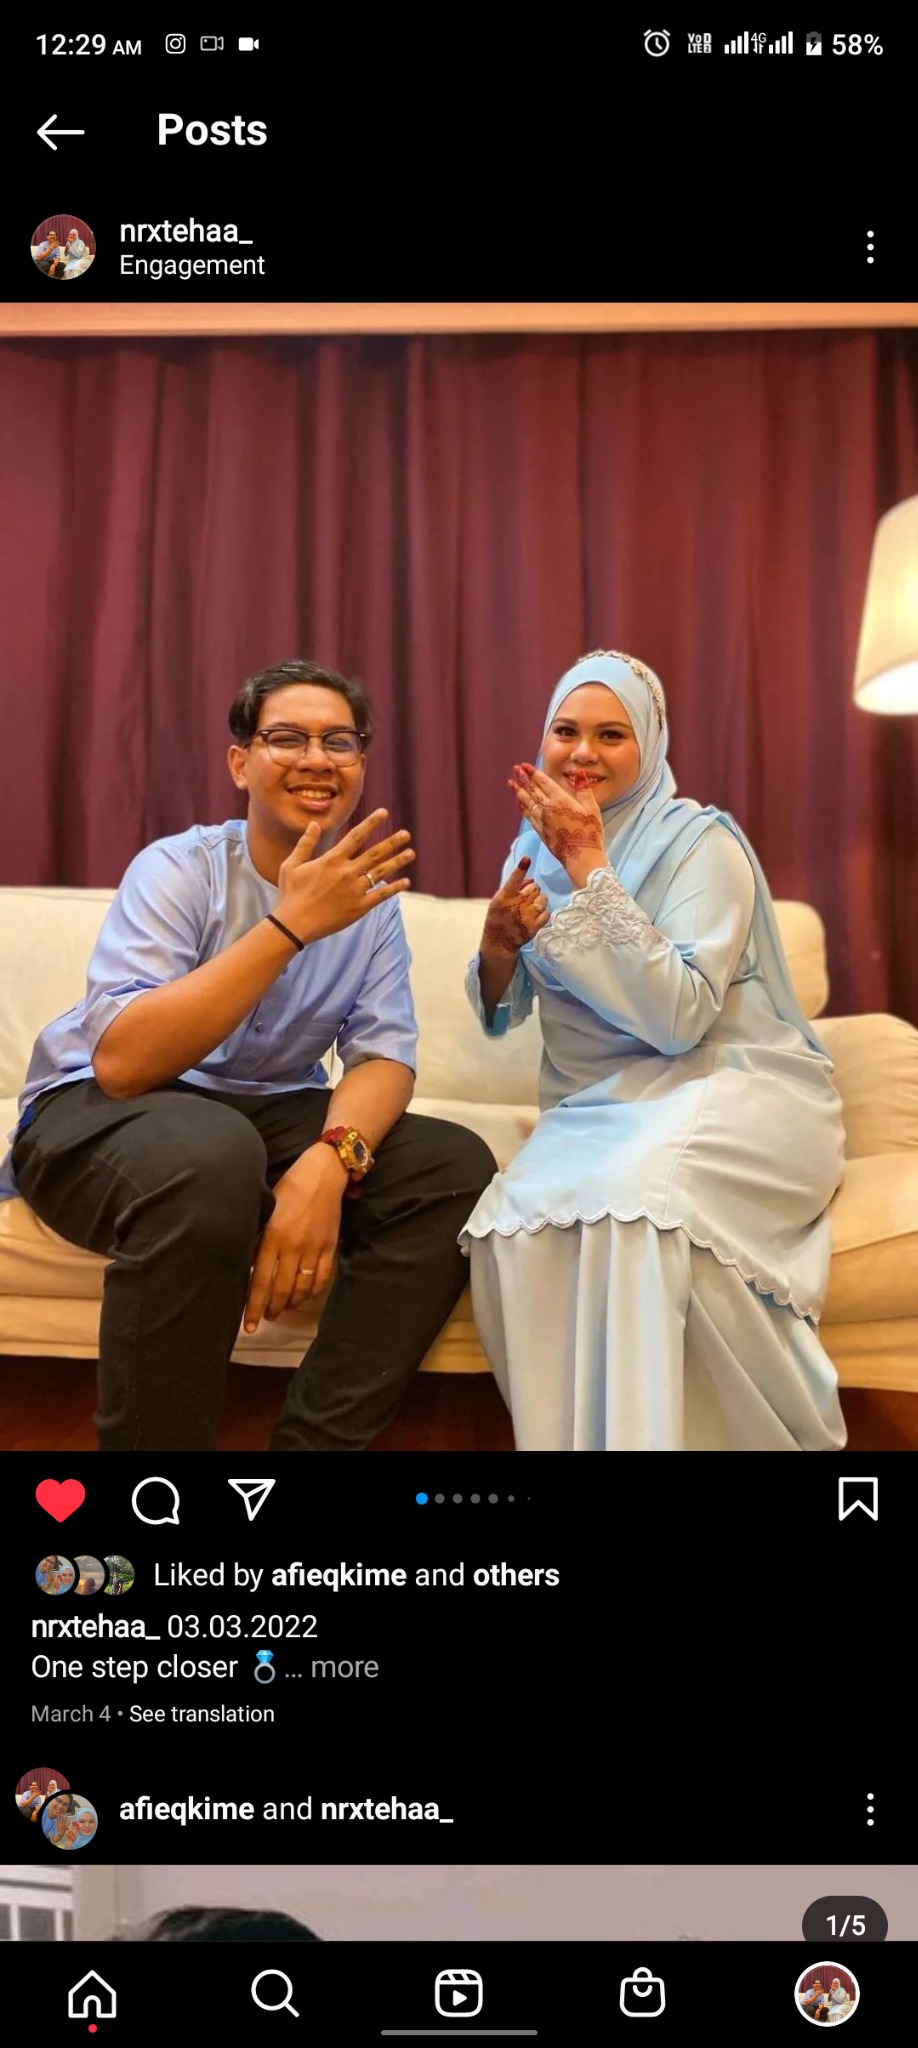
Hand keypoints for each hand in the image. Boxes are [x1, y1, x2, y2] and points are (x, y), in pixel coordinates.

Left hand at [244, 1144, 346, 1329]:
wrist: (323, 1175)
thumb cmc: (289, 1188)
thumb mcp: (267, 1210)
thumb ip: (259, 1238)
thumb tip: (250, 1263)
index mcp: (273, 1237)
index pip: (261, 1281)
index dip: (254, 1306)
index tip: (249, 1325)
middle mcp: (293, 1247)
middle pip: (282, 1289)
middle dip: (273, 1309)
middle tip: (267, 1319)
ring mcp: (314, 1249)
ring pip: (302, 1288)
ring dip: (292, 1303)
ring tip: (284, 1308)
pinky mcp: (330, 1247)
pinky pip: (321, 1278)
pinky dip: (313, 1291)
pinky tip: (305, 1295)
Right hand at [275, 808, 414, 943]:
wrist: (294, 925)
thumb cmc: (290, 894)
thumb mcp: (292, 865)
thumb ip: (305, 844)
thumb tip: (314, 824)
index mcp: (331, 860)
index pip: (356, 836)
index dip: (371, 823)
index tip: (384, 813)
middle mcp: (346, 872)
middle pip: (375, 853)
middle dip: (392, 842)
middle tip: (406, 834)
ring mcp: (355, 890)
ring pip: (381, 872)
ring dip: (398, 862)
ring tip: (411, 853)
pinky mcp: (359, 907)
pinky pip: (381, 895)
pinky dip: (395, 888)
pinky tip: (406, 882)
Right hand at [480, 856, 549, 956]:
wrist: (499, 942)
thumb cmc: (499, 917)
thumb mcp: (499, 900)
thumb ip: (514, 888)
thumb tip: (532, 879)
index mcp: (503, 897)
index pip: (514, 880)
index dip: (520, 869)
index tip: (526, 859)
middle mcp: (515, 906)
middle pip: (535, 887)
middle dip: (532, 890)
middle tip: (525, 898)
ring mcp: (526, 917)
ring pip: (543, 898)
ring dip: (539, 900)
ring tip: (530, 907)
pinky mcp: (534, 927)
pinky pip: (546, 911)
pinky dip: (542, 912)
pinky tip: (534, 915)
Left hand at [508, 763, 605, 881]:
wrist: (582, 858)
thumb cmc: (590, 833)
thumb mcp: (592, 809)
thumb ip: (584, 790)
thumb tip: (579, 773)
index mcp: (561, 801)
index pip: (544, 783)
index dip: (533, 773)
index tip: (525, 766)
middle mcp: (548, 810)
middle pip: (532, 791)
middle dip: (523, 779)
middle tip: (515, 769)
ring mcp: (542, 822)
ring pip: (527, 804)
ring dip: (518, 792)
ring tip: (510, 784)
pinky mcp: (541, 833)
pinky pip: (528, 817)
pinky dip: (522, 809)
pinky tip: (519, 804)